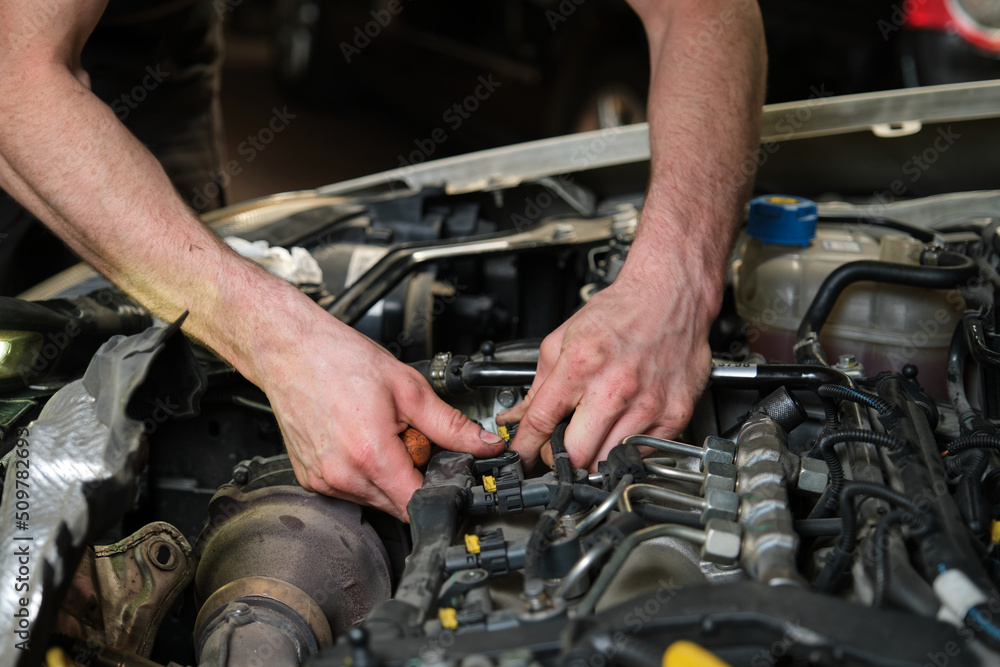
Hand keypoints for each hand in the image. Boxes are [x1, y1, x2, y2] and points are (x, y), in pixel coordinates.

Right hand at [255, 309, 505, 520]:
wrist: (290, 349)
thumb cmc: (340, 360)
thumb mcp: (408, 388)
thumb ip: (450, 424)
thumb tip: (485, 444)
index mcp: (370, 456)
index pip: (417, 504)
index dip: (439, 489)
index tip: (443, 470)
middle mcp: (342, 477)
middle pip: (398, 503)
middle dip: (411, 477)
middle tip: (406, 438)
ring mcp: (322, 481)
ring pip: (374, 499)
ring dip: (387, 474)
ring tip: (378, 433)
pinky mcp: (310, 479)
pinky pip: (350, 490)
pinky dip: (362, 471)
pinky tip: (357, 439)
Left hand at [500, 267, 716, 471]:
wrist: (670, 295)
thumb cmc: (621, 312)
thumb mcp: (564, 338)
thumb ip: (539, 383)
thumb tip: (519, 416)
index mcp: (581, 366)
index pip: (541, 422)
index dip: (525, 447)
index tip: (522, 457)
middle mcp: (615, 388)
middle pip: (577, 456)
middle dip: (561, 459)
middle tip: (560, 449)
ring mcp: (648, 405)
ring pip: (609, 461)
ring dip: (595, 456)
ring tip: (593, 436)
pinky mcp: (674, 415)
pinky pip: (643, 452)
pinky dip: (627, 448)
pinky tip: (621, 428)